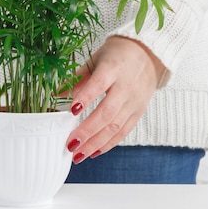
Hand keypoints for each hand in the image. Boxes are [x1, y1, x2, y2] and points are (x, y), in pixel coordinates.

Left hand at [65, 36, 165, 163]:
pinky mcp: (139, 111)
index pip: (99, 84)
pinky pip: (124, 131)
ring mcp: (134, 101)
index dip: (85, 98)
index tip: (71, 111)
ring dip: (95, 143)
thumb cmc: (118, 54)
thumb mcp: (96, 59)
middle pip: (107, 112)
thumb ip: (78, 78)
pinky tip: (94, 151)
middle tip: (70, 144)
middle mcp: (126, 86)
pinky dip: (109, 144)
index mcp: (113, 68)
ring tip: (78, 154)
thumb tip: (58, 94)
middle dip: (87, 131)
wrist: (149, 54)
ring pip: (115, 126)